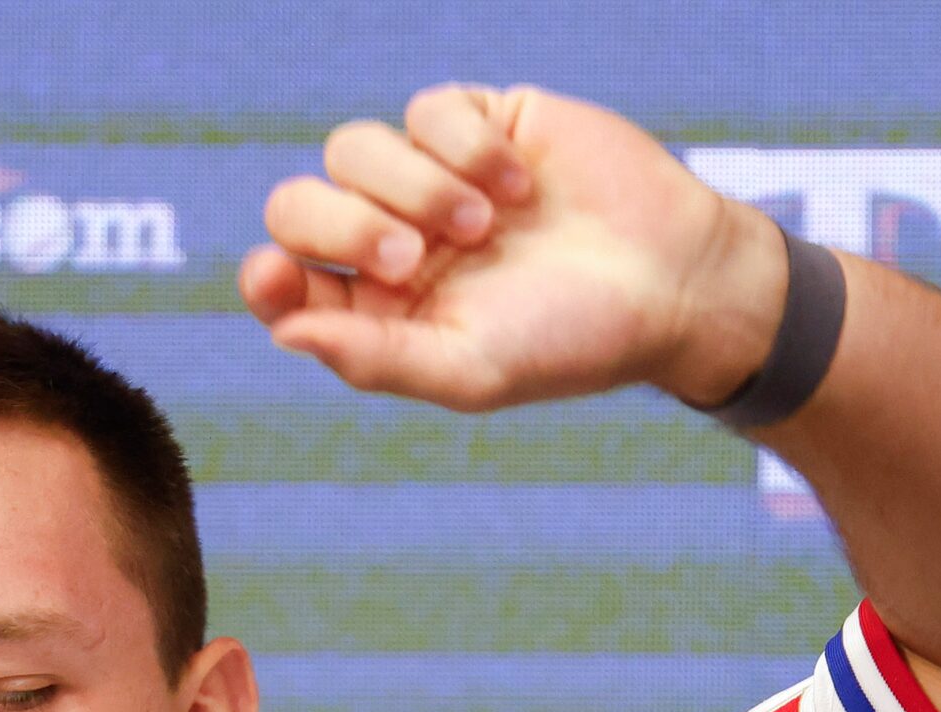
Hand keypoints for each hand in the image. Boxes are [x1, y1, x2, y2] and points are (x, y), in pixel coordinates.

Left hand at [238, 83, 784, 411]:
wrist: (674, 282)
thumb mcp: (471, 372)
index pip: (284, 281)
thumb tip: (285, 335)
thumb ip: (375, 359)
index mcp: (374, 312)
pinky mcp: (477, 124)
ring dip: (415, 185)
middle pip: (301, 204)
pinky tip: (518, 186)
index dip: (266, 275)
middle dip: (346, 225)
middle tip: (413, 259)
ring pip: (354, 147)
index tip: (274, 276)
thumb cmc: (571, 342)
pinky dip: (464, 145)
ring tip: (489, 225)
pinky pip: (426, 110)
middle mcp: (389, 241)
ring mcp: (428, 178)